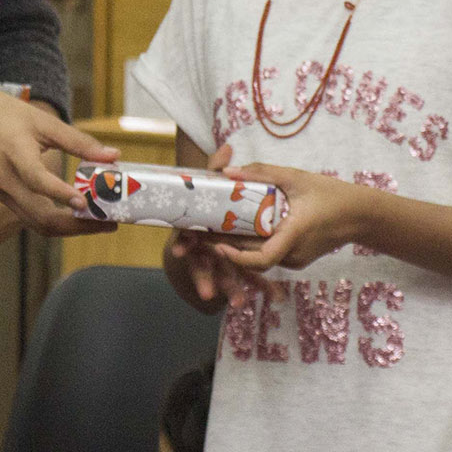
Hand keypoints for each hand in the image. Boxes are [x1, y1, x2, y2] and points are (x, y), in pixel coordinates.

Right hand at [0, 86, 118, 234]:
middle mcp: (4, 182)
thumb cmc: (2, 114)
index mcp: (12, 155)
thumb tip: (112, 156)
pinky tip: (78, 215)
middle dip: (78, 225)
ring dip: (70, 228)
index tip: (86, 203)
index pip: (36, 180)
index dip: (61, 194)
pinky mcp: (3, 198)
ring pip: (37, 223)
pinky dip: (56, 221)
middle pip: (40, 217)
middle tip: (109, 223)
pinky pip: (31, 217)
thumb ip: (78, 141)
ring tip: (100, 223)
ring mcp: (1, 194)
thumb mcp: (42, 121)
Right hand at [165, 142, 260, 312]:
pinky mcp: (241, 267)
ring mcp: (222, 261)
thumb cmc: (210, 199)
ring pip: (225, 277)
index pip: (185, 238)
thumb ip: (216, 167)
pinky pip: (251, 278)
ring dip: (231, 290)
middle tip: (207, 293)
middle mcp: (204, 249)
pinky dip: (262, 286)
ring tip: (239, 304)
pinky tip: (274, 296)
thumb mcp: (213, 181)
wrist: (222, 214)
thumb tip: (227, 147)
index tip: (178, 251)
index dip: (181, 244)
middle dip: (203, 280)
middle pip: (201, 265)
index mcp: (194, 229)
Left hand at [212, 162, 373, 272]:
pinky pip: (272, 255)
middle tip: (203, 230)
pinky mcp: (298, 259)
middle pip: (253, 256)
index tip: (216, 244)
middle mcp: (294, 253)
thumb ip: (262, 173)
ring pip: (261, 256)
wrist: (361, 215)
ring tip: (217, 228)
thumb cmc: (331, 193)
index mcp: (294, 234)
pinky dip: (256, 244)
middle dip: (228, 246)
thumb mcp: (296, 177)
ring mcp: (297, 260)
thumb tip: (228, 171)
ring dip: (240, 245)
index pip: (261, 258)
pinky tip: (242, 229)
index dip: (236, 256)